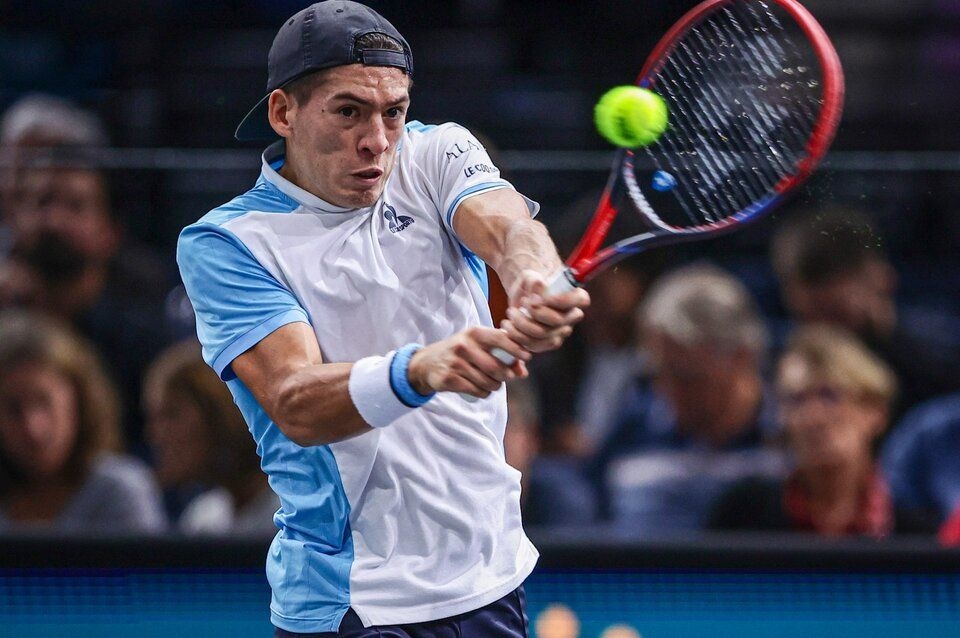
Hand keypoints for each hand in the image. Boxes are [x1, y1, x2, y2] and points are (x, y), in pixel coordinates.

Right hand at [407, 327, 530, 398]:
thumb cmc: (460, 352)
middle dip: (506, 376)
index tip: (527, 356)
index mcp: (474, 333)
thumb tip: (523, 372)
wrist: (427, 363)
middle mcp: (464, 346)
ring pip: (488, 382)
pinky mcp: (450, 379)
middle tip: (506, 378)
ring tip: (492, 384)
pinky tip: (481, 390)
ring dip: (495, 387)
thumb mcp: (476, 345)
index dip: (516, 348)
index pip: (501, 338)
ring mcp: (456, 363)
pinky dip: (484, 393)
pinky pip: (477, 391)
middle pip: (497, 367)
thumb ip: (501, 353)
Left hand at [502, 269, 589, 352]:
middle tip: (522, 302)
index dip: (561, 300)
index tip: (539, 298)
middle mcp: (571, 316)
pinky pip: (534, 345)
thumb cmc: (530, 284)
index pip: (581, 300)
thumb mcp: (530, 276)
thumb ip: (535, 282)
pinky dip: (517, 336)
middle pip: (557, 321)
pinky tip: (509, 325)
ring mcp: (560, 332)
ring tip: (511, 312)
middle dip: (534, 312)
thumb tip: (539, 291)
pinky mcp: (547, 343)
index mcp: (575, 297)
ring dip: (522, 324)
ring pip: (543, 335)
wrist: (522, 297)